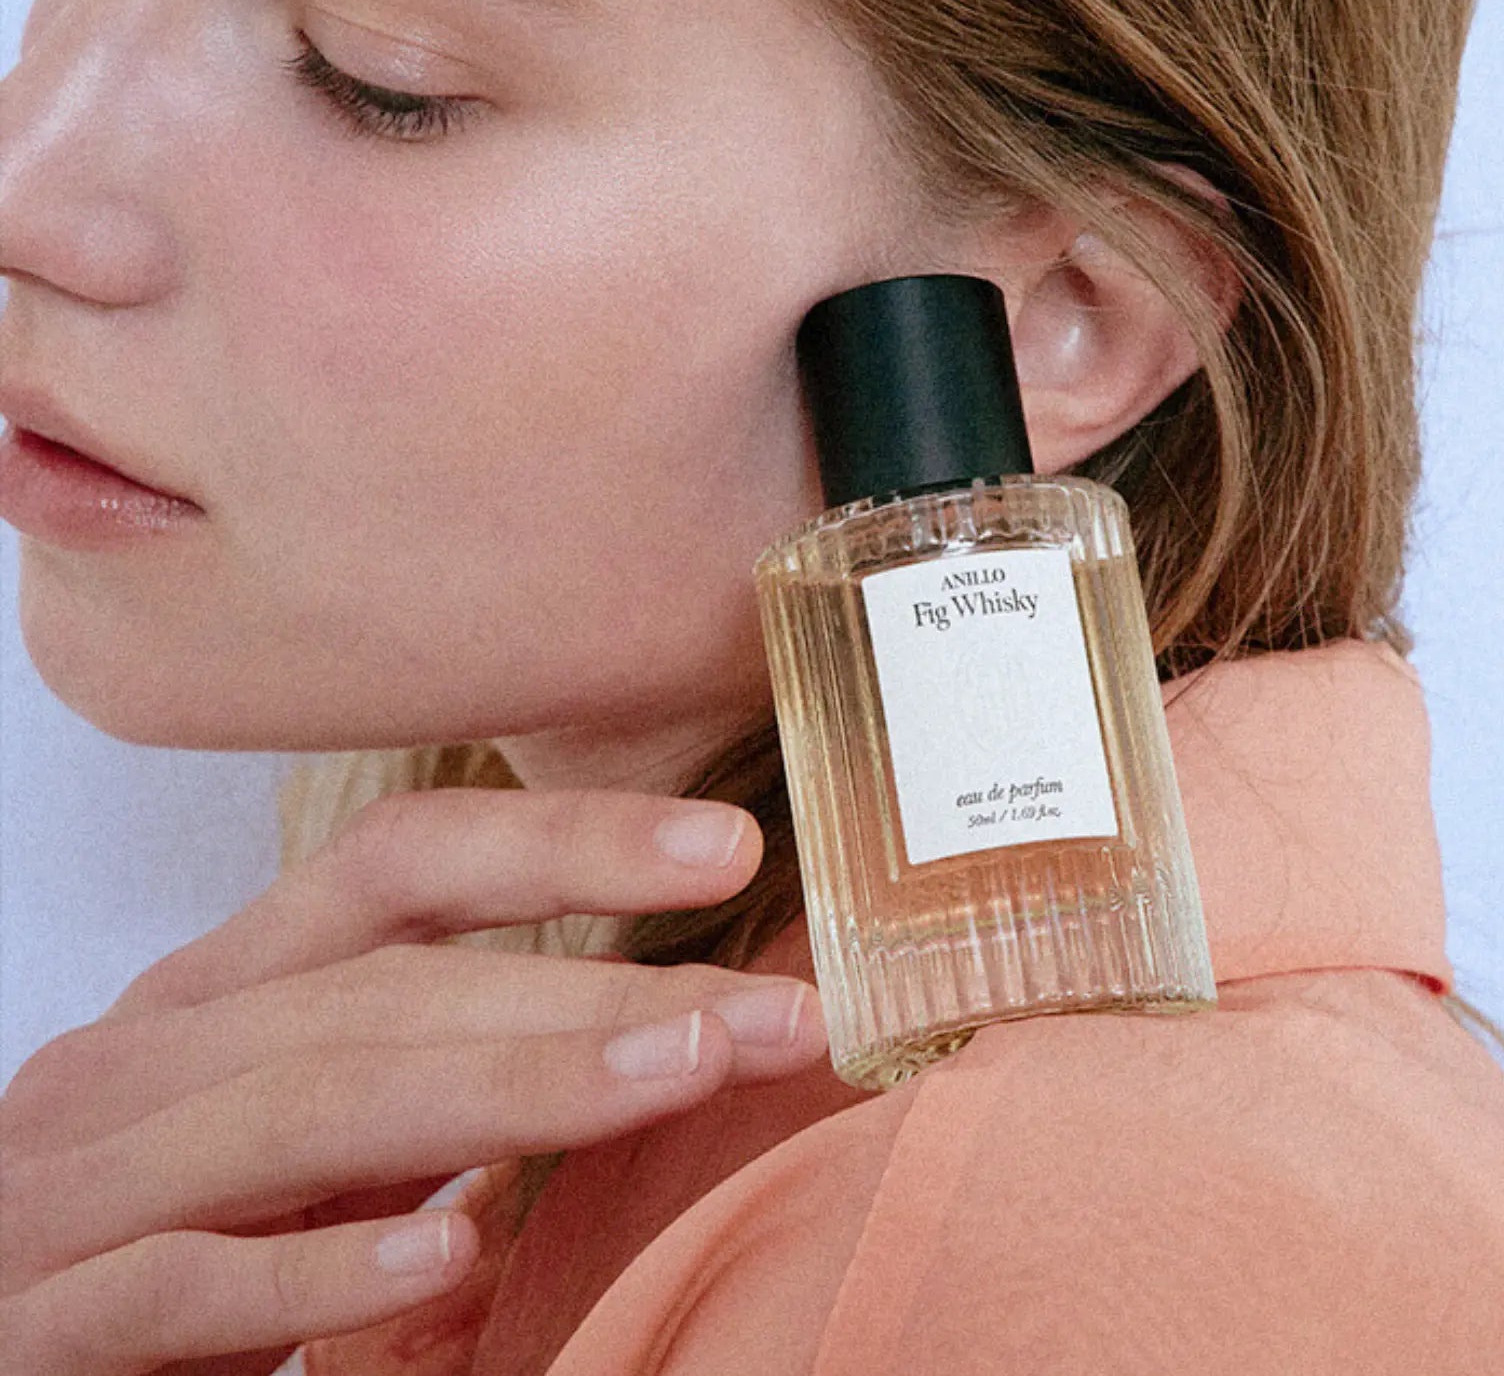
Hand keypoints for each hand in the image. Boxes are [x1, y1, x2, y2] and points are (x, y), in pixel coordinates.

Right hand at [0, 786, 825, 1375]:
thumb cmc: (182, 1239)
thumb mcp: (319, 1141)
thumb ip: (441, 1078)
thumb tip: (658, 1033)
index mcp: (225, 994)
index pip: (402, 865)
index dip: (563, 840)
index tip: (726, 846)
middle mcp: (148, 1057)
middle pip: (395, 985)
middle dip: (598, 993)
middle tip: (774, 1012)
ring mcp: (76, 1184)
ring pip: (314, 1101)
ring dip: (517, 1087)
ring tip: (682, 1074)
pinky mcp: (35, 1319)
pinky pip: (180, 1277)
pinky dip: (316, 1263)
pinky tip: (445, 1249)